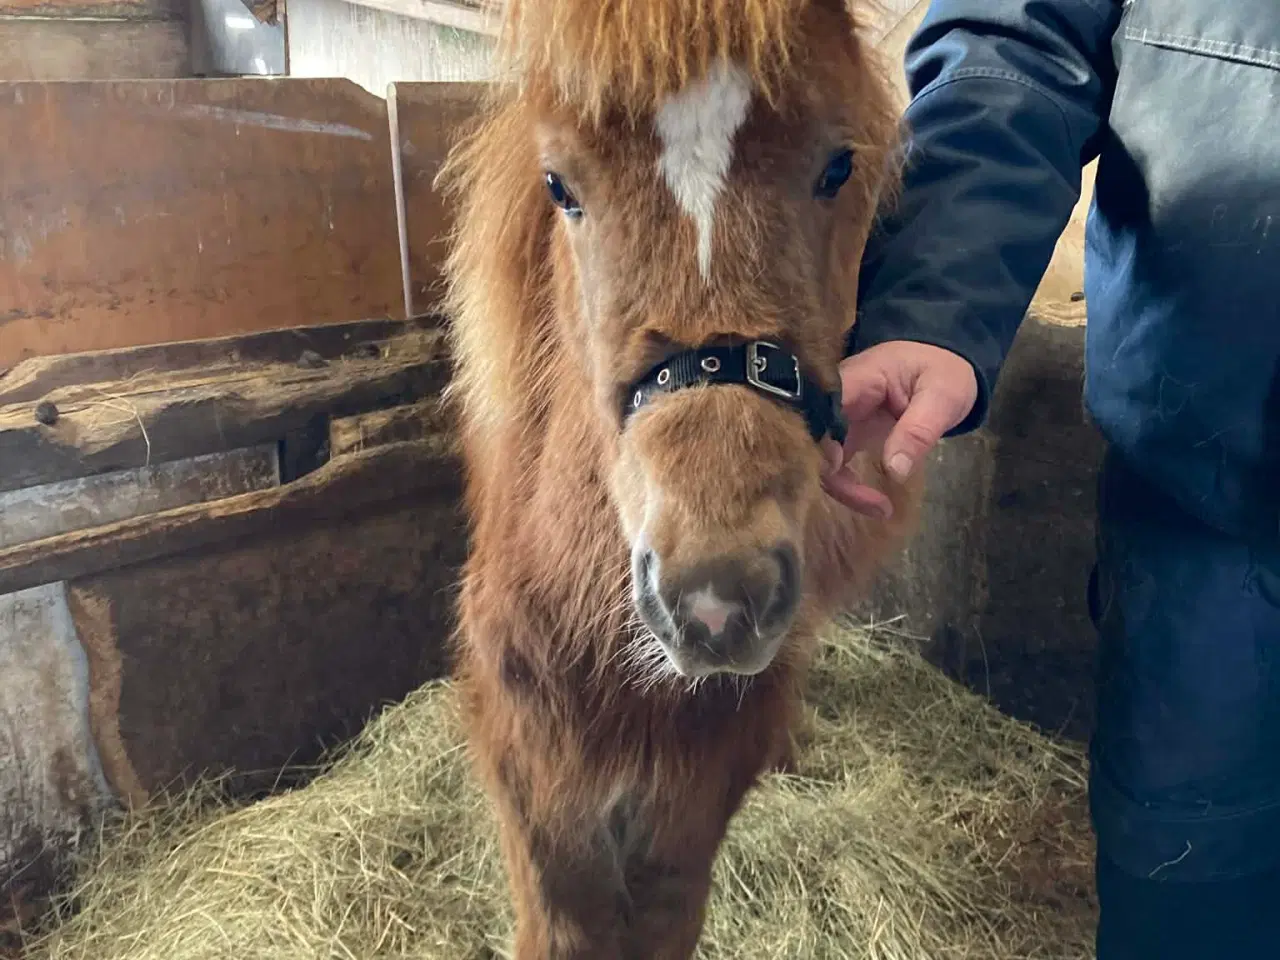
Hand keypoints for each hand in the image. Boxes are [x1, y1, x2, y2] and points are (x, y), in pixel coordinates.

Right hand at [821, 341, 977, 517]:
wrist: (943, 359)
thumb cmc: (943, 370)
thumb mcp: (943, 398)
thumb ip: (918, 431)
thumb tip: (894, 471)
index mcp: (856, 379)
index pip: (819, 411)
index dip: (819, 442)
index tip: (843, 470)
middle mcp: (836, 398)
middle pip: (812, 438)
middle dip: (832, 477)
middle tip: (875, 505)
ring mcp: (837, 416)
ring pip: (818, 456)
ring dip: (842, 487)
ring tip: (882, 509)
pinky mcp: (844, 432)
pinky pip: (832, 462)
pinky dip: (848, 486)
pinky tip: (876, 503)